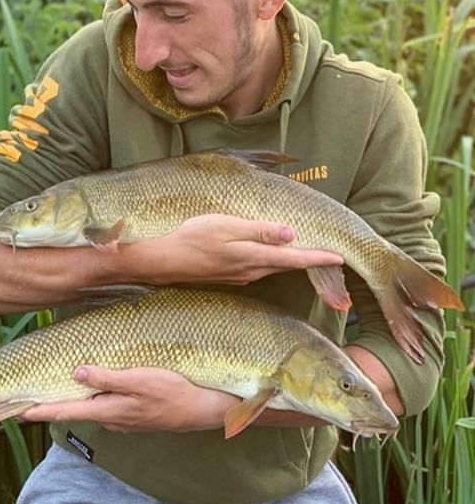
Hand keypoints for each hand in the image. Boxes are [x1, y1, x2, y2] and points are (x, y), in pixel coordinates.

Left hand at [19, 365, 240, 432]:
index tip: (19, 410)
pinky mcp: (133, 413)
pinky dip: (95, 397)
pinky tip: (95, 386)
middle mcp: (110, 418)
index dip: (41, 410)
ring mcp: (122, 418)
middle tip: (30, 397)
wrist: (200, 409)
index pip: (66, 411)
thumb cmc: (170, 392)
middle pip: (75, 410)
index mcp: (107, 410)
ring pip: (91, 407)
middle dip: (53, 403)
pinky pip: (106, 405)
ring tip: (58, 386)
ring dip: (75, 399)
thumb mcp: (138, 380)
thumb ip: (107, 378)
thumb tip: (77, 371)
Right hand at [140, 214, 343, 284]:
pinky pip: (258, 268)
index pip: (294, 259)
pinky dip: (271, 261)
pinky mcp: (230, 275)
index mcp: (253, 257)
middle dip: (309, 261)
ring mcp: (240, 276)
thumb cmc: (193, 238)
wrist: (164, 261)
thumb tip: (290, 234)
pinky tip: (270, 254)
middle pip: (287, 266)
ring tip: (306, 253)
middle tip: (330, 255)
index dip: (318, 257)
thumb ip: (259, 231)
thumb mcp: (227, 227)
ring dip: (291, 262)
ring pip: (273, 268)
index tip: (339, 258)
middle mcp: (251, 271)